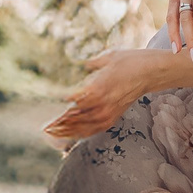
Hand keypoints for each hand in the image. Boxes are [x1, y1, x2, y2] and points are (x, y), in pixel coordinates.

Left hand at [43, 48, 167, 142]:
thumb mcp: (105, 58)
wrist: (150, 72)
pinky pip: (92, 131)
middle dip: (56, 123)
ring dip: (65, 131)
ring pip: (80, 128)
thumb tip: (73, 65)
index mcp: (95, 89)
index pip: (69, 102)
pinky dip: (79, 134)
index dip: (54, 105)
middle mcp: (100, 106)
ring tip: (51, 133)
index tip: (42, 105)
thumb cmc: (128, 61)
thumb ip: (87, 65)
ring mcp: (106, 114)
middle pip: (72, 119)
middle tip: (42, 126)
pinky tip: (70, 134)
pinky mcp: (112, 119)